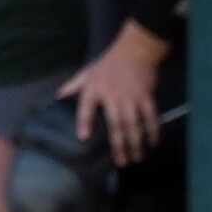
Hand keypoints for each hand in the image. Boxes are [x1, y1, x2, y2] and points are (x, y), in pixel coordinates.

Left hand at [59, 22, 170, 166]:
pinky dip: (153, 131)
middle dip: (119, 145)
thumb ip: (74, 85)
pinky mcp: (146, 97)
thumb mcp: (88, 71)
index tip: (83, 137)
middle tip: (121, 162)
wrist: (135, 50)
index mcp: (95, 89)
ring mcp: (131, 97)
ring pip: (134, 125)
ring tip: (137, 157)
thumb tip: (58, 96)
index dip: (85, 122)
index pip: (86, 107)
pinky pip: (151, 118)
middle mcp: (112, 95)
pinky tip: (153, 142)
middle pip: (116, 124)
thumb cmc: (110, 62)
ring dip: (136, 143)